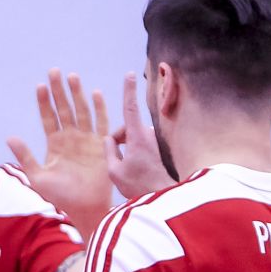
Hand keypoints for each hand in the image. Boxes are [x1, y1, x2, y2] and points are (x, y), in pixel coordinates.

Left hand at [6, 69, 111, 228]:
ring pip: (81, 111)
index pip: (48, 118)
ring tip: (71, 77)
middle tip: (54, 71)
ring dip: (77, 94)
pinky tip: (95, 93)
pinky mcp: (102, 145)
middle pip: (64, 109)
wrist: (85, 207)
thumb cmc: (61, 196)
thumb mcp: (37, 176)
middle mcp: (70, 138)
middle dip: (59, 91)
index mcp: (54, 144)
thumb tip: (10, 137)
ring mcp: (87, 139)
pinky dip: (99, 108)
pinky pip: (101, 122)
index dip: (44, 102)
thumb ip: (25, 156)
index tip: (40, 86)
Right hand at [103, 73, 175, 200]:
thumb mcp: (113, 171)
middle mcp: (149, 135)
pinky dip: (135, 154)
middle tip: (115, 159)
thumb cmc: (139, 185)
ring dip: (127, 149)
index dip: (128, 90)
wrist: (163, 196)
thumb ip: (108, 151)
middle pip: (127, 129)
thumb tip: (107, 139)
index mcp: (137, 136)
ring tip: (127, 169)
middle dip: (118, 140)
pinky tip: (136, 171)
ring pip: (134, 138)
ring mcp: (156, 142)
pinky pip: (142, 146)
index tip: (129, 74)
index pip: (130, 108)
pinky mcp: (160, 150)